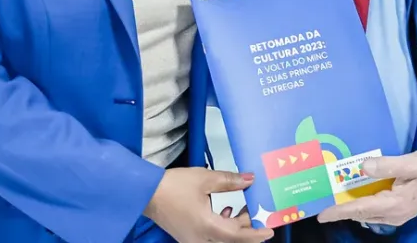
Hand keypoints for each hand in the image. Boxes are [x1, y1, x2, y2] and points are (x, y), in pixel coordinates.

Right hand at [144, 168, 273, 242]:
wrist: (146, 192)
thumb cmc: (174, 186)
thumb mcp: (205, 179)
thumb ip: (229, 181)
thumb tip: (249, 180)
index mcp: (208, 227)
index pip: (238, 235)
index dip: (256, 233)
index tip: (270, 230)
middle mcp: (201, 239)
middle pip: (231, 240)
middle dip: (246, 229)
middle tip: (258, 215)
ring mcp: (192, 240)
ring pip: (221, 240)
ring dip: (234, 229)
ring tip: (243, 212)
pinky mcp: (187, 236)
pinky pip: (210, 238)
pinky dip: (222, 228)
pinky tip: (224, 213)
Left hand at [317, 151, 416, 227]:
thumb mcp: (411, 163)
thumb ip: (388, 165)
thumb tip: (364, 167)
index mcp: (395, 204)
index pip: (360, 209)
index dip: (339, 211)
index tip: (322, 213)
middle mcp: (393, 214)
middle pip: (360, 213)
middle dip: (340, 209)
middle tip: (321, 202)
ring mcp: (396, 214)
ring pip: (367, 213)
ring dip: (350, 207)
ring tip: (332, 197)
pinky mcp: (398, 210)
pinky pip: (374, 210)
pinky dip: (361, 205)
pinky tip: (354, 194)